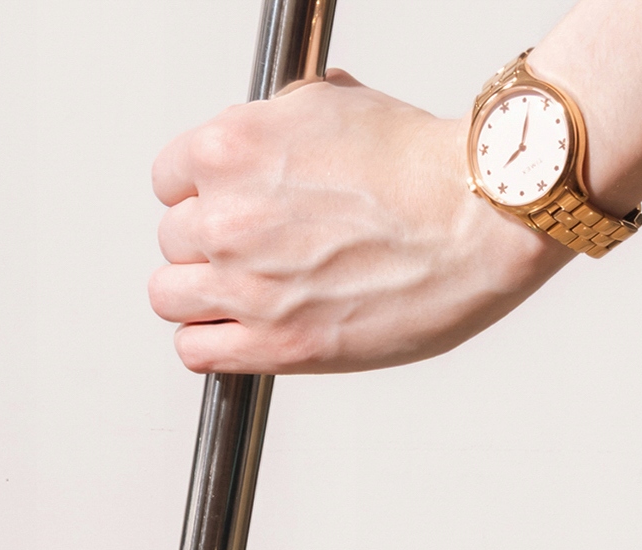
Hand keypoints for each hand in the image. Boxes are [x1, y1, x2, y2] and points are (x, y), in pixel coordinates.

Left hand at [150, 70, 563, 375]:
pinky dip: (208, 343)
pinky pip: (195, 350)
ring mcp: (245, 284)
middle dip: (207, 242)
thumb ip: (275, 123)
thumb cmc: (420, 167)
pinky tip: (239, 332)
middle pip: (172, 238)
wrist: (471, 220)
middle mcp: (228, 216)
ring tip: (241, 294)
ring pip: (170, 296)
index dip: (200, 192)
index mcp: (231, 148)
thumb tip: (263, 133)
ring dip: (199, 295)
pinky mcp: (273, 343)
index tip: (224, 206)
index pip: (170, 176)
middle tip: (253, 250)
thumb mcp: (331, 106)